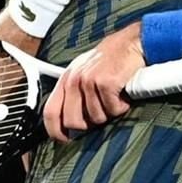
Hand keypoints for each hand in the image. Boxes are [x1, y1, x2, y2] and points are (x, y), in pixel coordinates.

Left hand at [43, 23, 145, 141]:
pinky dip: (121, 106)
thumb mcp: (85, 72)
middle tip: (102, 113)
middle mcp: (74, 80)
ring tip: (114, 98)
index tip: (65, 139)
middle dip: (89, 125)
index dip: (56, 131)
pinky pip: (112, 110)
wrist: (131, 43)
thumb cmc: (111, 59)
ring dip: (109, 113)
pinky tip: (123, 95)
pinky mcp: (105, 83)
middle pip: (73, 121)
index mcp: (66, 79)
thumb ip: (74, 94)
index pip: (50, 112)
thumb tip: (71, 121)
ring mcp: (89, 81)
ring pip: (96, 118)